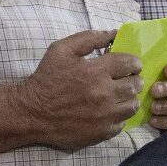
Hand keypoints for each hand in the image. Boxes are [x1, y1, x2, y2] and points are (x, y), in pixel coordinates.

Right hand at [15, 29, 141, 150]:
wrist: (31, 112)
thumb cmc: (46, 78)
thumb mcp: (60, 50)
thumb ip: (88, 38)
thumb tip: (113, 33)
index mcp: (95, 72)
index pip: (130, 64)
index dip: (134, 63)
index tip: (131, 65)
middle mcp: (104, 94)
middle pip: (135, 85)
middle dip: (134, 79)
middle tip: (127, 80)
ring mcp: (105, 115)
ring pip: (133, 105)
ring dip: (130, 98)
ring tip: (120, 95)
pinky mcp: (102, 132)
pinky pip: (123, 122)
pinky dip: (119, 116)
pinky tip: (110, 111)